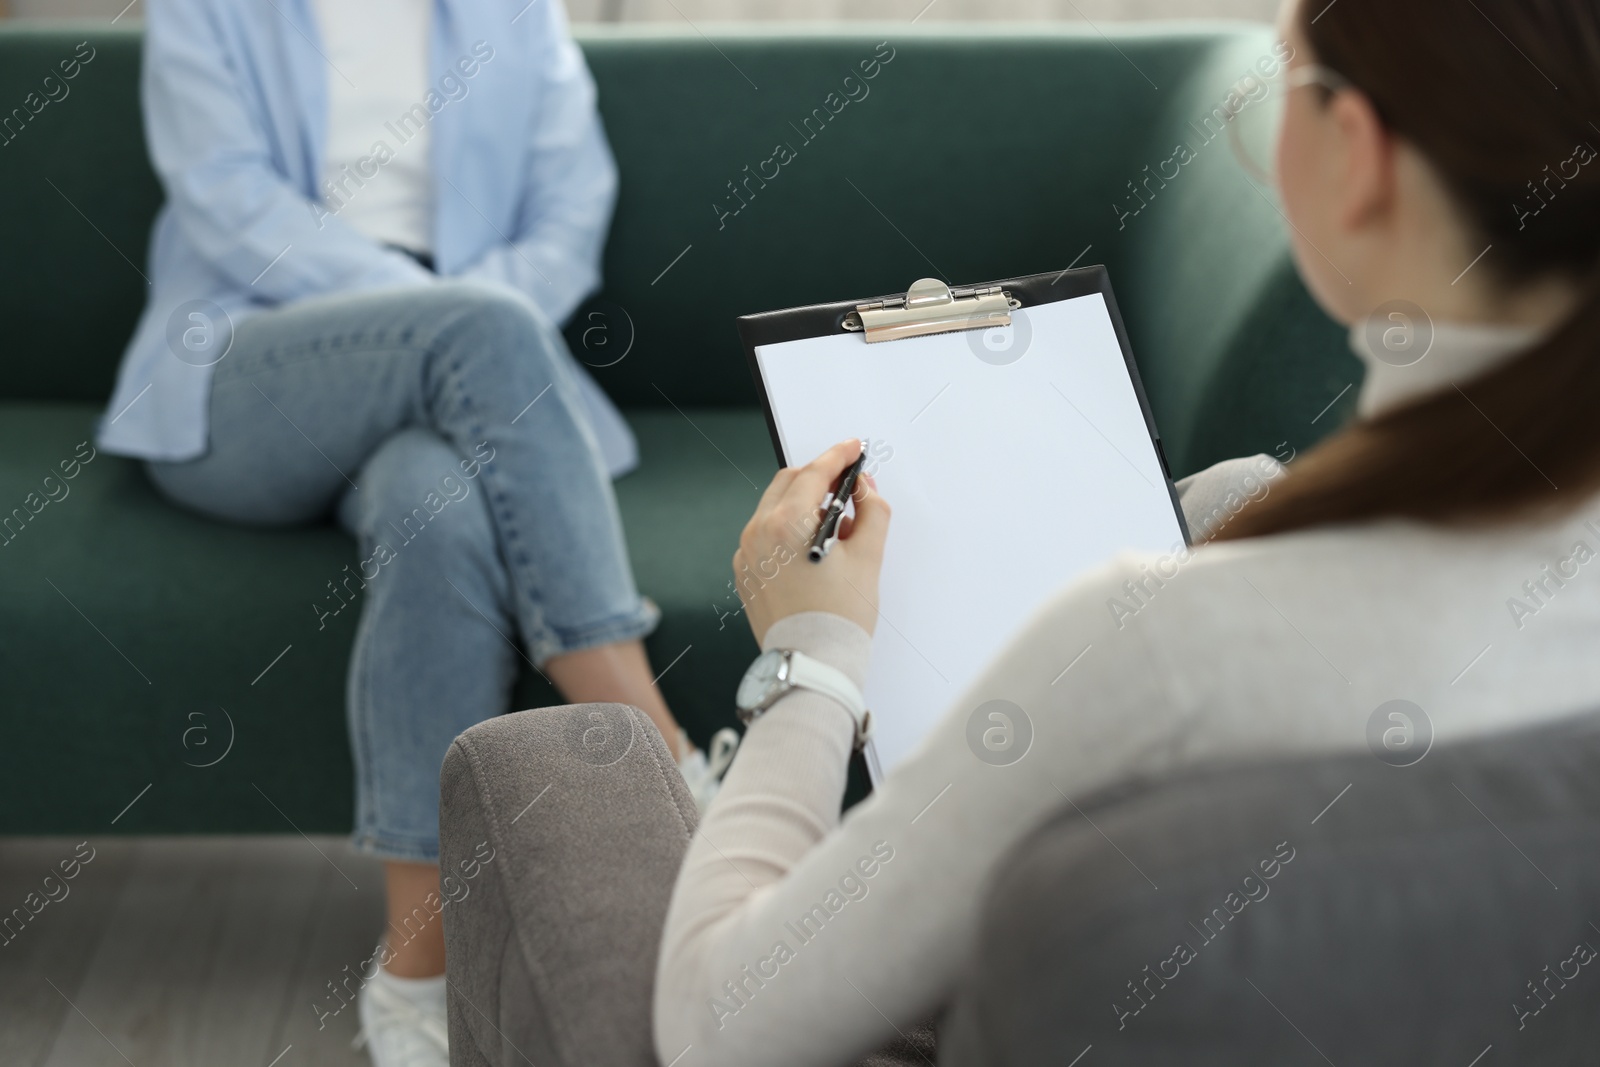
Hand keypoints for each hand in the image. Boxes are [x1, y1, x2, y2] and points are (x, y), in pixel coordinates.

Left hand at [733, 439, 891, 645]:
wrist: (813, 664)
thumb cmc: (839, 618)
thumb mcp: (868, 557)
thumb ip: (871, 511)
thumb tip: (865, 489)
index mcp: (786, 523)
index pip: (815, 473)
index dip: (838, 456)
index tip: (853, 449)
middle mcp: (758, 533)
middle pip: (789, 483)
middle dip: (819, 476)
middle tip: (848, 482)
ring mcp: (747, 555)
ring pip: (775, 508)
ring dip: (805, 504)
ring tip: (838, 524)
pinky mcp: (745, 574)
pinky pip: (766, 536)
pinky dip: (789, 530)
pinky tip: (816, 549)